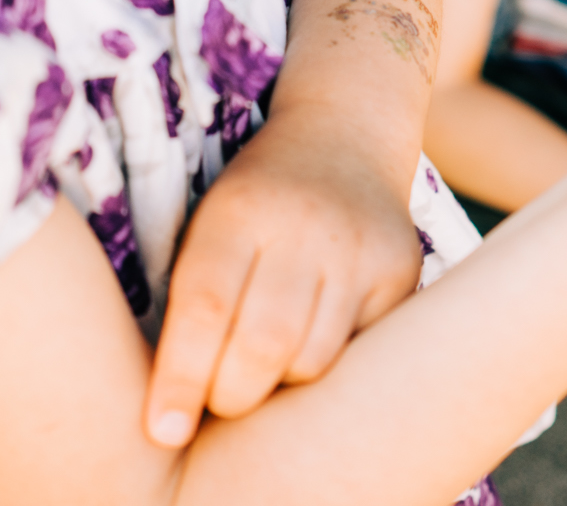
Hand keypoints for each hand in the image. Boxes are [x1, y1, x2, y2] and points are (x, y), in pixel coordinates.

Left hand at [143, 108, 422, 444]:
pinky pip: (360, 350)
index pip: (205, 308)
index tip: (165, 431)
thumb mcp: (209, 224)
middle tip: (221, 398)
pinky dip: (327, 363)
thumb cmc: (256, 202)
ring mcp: (359, 247)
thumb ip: (194, 302)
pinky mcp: (401, 268)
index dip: (181, 380)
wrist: (345, 135)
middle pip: (264, 345)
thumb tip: (176, 409)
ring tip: (267, 363)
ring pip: (314, 360)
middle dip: (232, 395)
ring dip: (281, 383)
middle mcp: (304, 224)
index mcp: (239, 211)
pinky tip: (313, 336)